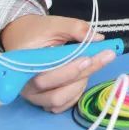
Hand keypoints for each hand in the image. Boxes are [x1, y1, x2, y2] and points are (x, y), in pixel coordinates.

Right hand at [0, 14, 114, 112]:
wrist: (21, 38)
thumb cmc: (35, 31)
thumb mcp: (54, 24)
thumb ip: (75, 28)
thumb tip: (98, 38)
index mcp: (23, 68)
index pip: (47, 75)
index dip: (70, 70)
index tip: (89, 58)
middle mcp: (26, 87)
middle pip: (57, 92)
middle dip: (84, 73)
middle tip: (107, 55)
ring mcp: (35, 97)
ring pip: (61, 100)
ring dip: (80, 84)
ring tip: (89, 63)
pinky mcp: (43, 101)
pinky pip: (63, 105)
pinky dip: (76, 92)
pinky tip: (82, 76)